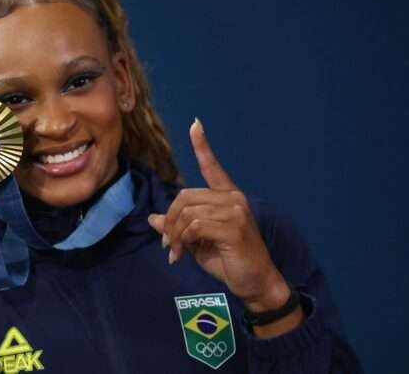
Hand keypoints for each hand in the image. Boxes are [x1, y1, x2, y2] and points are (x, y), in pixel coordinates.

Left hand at [147, 119, 290, 313]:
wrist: (254, 283)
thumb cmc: (229, 261)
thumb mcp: (197, 242)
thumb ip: (179, 227)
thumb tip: (153, 218)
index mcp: (227, 197)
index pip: (212, 167)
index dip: (203, 146)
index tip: (195, 124)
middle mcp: (233, 198)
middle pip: (184, 197)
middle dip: (170, 221)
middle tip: (168, 244)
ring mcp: (236, 211)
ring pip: (187, 212)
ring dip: (175, 234)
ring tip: (175, 252)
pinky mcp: (234, 227)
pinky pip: (195, 225)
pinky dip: (184, 240)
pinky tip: (184, 253)